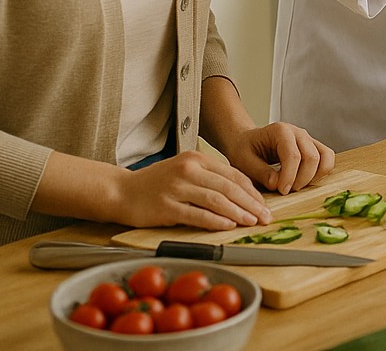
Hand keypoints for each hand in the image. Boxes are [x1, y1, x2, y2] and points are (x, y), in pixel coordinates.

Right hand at [113, 150, 273, 230]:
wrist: (120, 191)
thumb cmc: (155, 184)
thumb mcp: (184, 171)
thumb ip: (209, 178)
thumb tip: (239, 194)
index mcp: (196, 159)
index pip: (233, 174)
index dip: (252, 190)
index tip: (264, 203)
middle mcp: (188, 170)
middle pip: (229, 187)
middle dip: (251, 203)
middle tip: (266, 216)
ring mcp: (177, 188)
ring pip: (216, 200)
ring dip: (238, 213)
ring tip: (252, 221)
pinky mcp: (166, 207)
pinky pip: (197, 214)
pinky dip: (215, 221)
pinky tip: (228, 226)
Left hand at [218, 122, 335, 194]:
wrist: (247, 142)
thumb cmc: (245, 150)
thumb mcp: (244, 162)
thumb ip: (261, 173)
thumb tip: (278, 184)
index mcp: (280, 131)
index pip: (293, 155)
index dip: (290, 176)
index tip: (282, 191)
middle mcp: (298, 132)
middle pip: (312, 156)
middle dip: (302, 179)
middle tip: (287, 191)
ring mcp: (308, 139)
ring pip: (325, 156)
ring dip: (314, 176)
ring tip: (297, 186)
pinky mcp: (313, 147)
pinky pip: (327, 158)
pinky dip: (321, 172)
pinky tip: (305, 181)